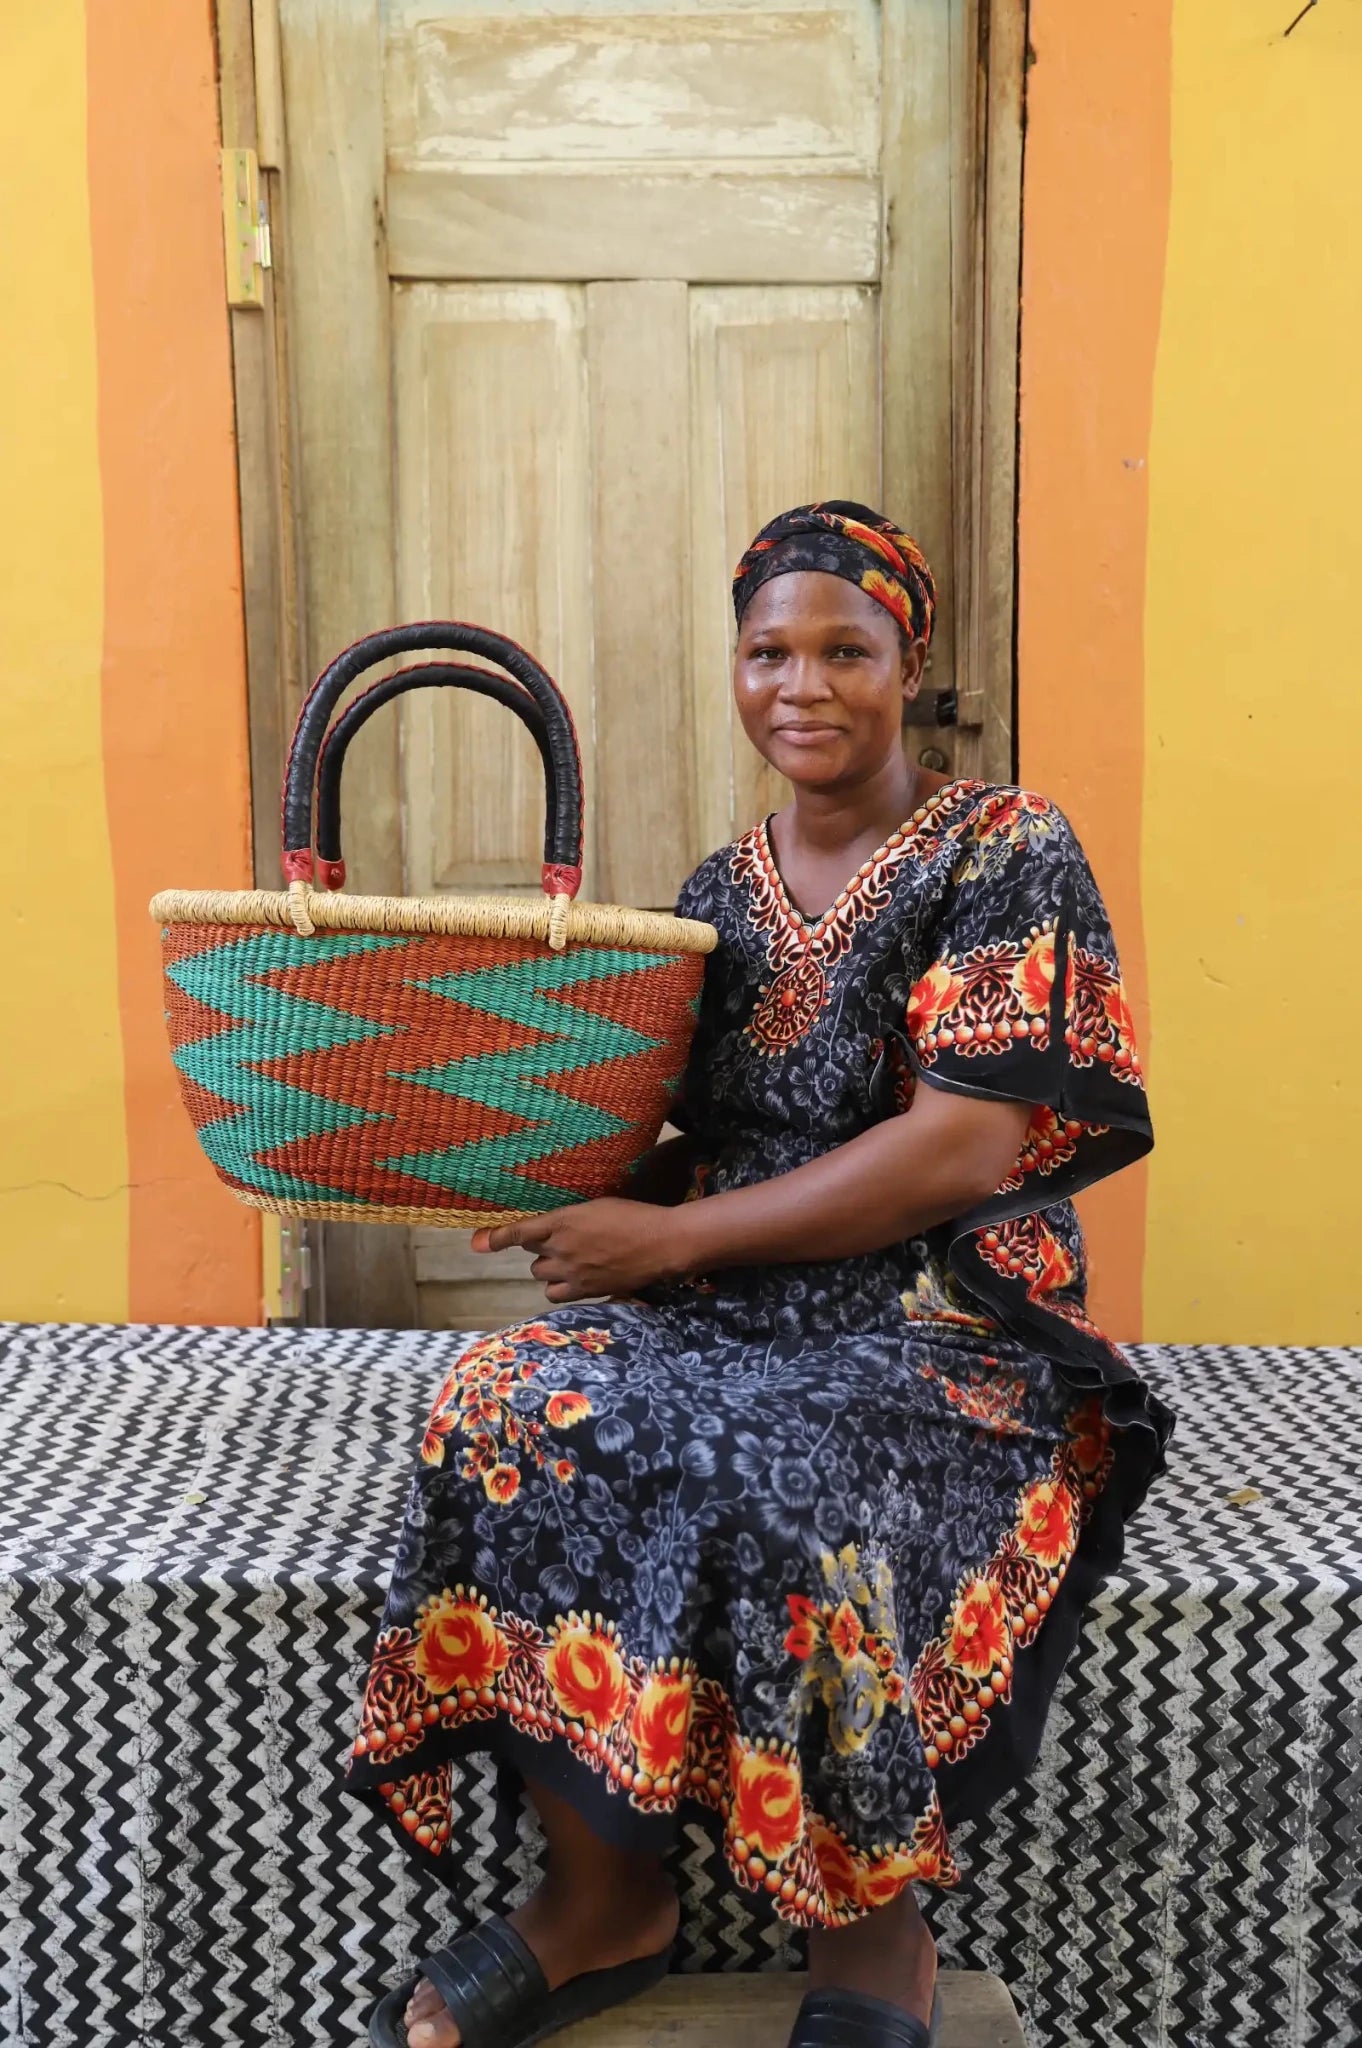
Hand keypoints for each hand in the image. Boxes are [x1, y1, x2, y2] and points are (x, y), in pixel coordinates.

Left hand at [472, 1198, 690, 1303]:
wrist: (661, 1243)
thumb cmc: (633, 1216)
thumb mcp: (597, 1206)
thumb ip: (569, 1218)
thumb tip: (550, 1228)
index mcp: (563, 1221)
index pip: (519, 1231)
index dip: (496, 1238)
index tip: (477, 1244)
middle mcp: (561, 1248)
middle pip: (531, 1253)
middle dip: (541, 1247)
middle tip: (562, 1240)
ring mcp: (572, 1272)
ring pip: (541, 1275)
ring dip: (549, 1268)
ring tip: (570, 1261)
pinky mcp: (586, 1290)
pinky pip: (556, 1295)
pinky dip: (560, 1288)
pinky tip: (576, 1280)